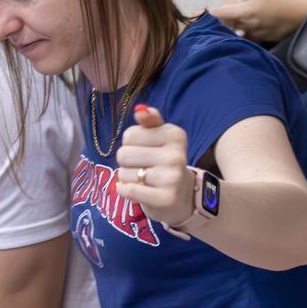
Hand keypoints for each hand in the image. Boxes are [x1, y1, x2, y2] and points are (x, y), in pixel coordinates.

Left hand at [115, 105, 194, 224]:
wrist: (183, 195)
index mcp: (175, 135)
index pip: (129, 135)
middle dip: (127, 162)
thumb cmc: (165, 161)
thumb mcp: (161, 137)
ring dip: (128, 178)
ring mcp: (172, 178)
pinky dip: (126, 191)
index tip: (145, 150)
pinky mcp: (165, 198)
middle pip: (123, 154)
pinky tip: (138, 190)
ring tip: (144, 180)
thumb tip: (140, 109)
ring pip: (124, 174)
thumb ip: (150, 121)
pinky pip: (129, 190)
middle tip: (143, 167)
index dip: (131, 144)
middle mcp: (177, 155)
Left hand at [212, 0, 306, 43]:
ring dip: (238, 29)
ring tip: (232, 28)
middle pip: (232, 25)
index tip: (201, 14)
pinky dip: (253, 32)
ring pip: (245, 32)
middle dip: (223, 23)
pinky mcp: (274, 36)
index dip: (212, 13)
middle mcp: (253, 24)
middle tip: (214, 23)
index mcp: (248, 11)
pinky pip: (259, 35)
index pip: (225, 13)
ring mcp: (263, 32)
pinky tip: (253, 30)